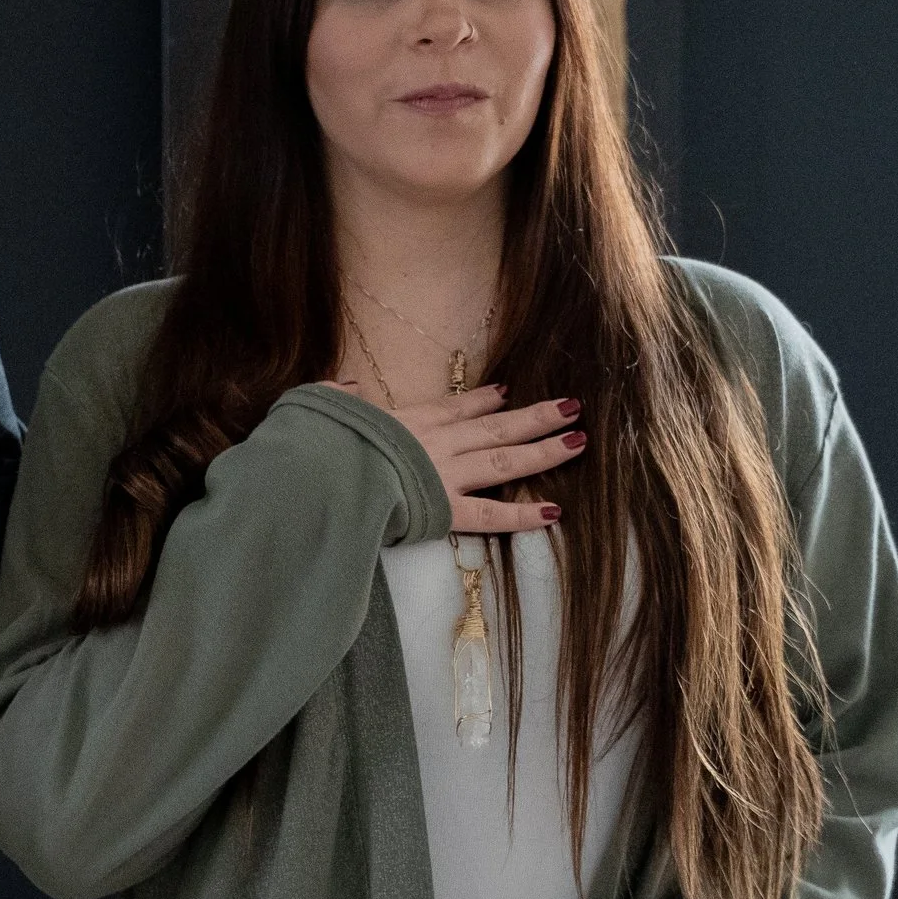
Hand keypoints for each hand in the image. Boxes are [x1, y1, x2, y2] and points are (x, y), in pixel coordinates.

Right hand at [333, 382, 584, 534]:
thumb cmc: (319, 442)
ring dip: (544, 450)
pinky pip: (492, 514)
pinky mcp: (445, 510)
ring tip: (579, 440)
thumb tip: (345, 384)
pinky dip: (524, 514)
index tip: (506, 392)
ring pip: (506, 460)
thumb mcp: (322, 405)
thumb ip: (339, 395)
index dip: (484, 399)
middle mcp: (436, 442)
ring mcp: (445, 474)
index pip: (456, 407)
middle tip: (572, 407)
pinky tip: (555, 511)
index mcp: (408, 419)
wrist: (322, 474)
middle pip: (496, 426)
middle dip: (535, 417)